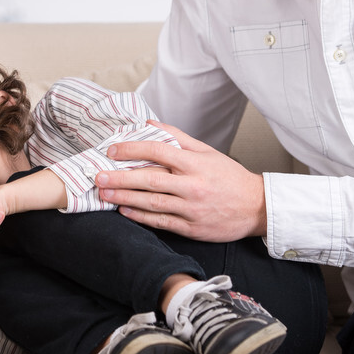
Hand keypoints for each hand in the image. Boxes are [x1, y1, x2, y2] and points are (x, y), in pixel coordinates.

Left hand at [95, 121, 266, 241]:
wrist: (255, 208)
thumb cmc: (229, 177)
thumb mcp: (207, 152)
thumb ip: (177, 138)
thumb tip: (149, 125)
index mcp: (196, 164)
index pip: (158, 152)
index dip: (132, 150)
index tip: (112, 150)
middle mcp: (193, 187)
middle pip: (150, 180)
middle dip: (120, 178)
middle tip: (98, 176)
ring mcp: (191, 209)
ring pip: (152, 203)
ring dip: (125, 198)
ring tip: (104, 193)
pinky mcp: (192, 228)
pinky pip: (161, 223)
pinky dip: (140, 217)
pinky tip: (124, 211)